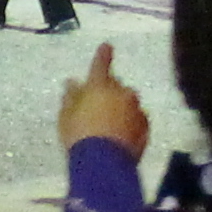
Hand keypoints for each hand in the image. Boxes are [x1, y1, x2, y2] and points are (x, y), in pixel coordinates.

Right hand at [55, 42, 148, 158]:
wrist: (103, 165)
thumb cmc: (79, 137)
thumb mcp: (66, 117)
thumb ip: (70, 97)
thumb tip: (72, 82)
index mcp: (99, 86)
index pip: (101, 63)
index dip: (103, 54)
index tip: (107, 46)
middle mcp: (122, 92)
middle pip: (116, 85)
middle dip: (109, 90)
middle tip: (97, 105)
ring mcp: (136, 109)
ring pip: (129, 102)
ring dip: (121, 107)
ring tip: (110, 124)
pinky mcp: (146, 127)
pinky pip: (137, 119)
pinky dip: (131, 122)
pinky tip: (121, 135)